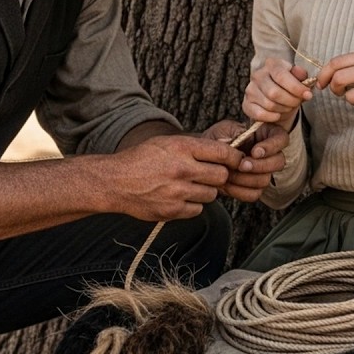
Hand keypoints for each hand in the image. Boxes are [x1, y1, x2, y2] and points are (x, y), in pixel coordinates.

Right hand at [109, 135, 241, 220]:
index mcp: (182, 148)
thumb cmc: (142, 159)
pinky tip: (178, 197)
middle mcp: (182, 169)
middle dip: (219, 176)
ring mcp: (177, 191)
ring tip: (187, 186)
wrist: (115, 181)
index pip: (223, 152)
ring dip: (204, 191)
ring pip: (211, 194)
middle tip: (208, 175)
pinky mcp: (173, 210)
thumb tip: (226, 152)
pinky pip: (197, 209)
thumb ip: (194, 147)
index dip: (235, 158)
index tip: (237, 161)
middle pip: (221, 176)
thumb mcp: (167, 143)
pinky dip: (192, 205)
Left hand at [204, 120, 289, 202]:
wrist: (205, 158)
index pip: (281, 138)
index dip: (271, 147)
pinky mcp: (253, 188)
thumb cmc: (216, 139)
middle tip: (242, 165)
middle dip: (259, 166)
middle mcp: (269, 155)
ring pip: (265, 180)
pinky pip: (253, 194)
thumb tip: (234, 143)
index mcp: (266, 134)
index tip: (254, 152)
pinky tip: (227, 184)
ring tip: (229, 173)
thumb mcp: (222, 130)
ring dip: (246, 179)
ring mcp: (263, 173)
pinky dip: (239, 191)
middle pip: (279, 162)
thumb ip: (230, 135)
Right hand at [242, 58, 312, 127]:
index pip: (281, 75)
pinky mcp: (246, 104)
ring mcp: (250, 89)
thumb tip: (302, 75)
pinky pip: (259, 114)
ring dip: (283, 109)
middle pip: (274, 93)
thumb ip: (301, 75)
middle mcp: (258, 75)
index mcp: (272, 64)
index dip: (296, 87)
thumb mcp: (298, 78)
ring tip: (289, 107)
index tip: (308, 95)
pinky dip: (272, 117)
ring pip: (269, 104)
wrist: (276, 96)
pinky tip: (278, 115)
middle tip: (298, 102)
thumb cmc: (289, 85)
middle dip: (291, 101)